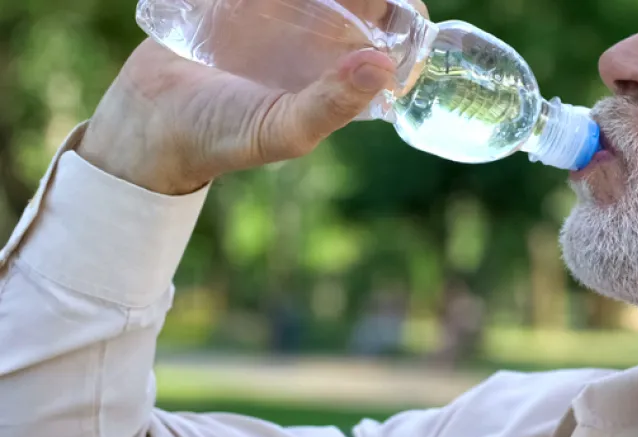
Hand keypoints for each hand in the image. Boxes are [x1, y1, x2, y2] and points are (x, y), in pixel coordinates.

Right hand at [77, 0, 428, 195]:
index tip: (398, 1)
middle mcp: (320, 32)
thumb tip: (383, 65)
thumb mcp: (283, 130)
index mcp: (343, 64)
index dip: (404, 6)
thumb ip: (332, 104)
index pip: (395, 22)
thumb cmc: (223, 138)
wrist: (148, 123)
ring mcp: (283, 7)